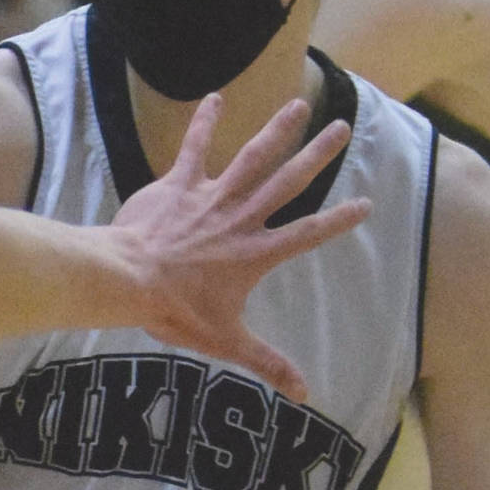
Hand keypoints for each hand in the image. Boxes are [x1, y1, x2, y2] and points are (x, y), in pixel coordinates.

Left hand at [109, 94, 371, 401]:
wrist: (124, 280)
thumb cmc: (173, 312)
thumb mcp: (226, 342)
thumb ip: (268, 362)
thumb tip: (305, 394)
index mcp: (256, 254)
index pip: (308, 235)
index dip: (339, 220)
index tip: (366, 203)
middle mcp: (240, 220)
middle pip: (288, 182)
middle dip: (318, 155)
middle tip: (345, 127)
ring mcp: (210, 198)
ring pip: (251, 157)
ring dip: (276, 130)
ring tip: (298, 103)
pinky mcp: (177, 186)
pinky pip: (194, 149)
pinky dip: (204, 122)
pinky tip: (214, 95)